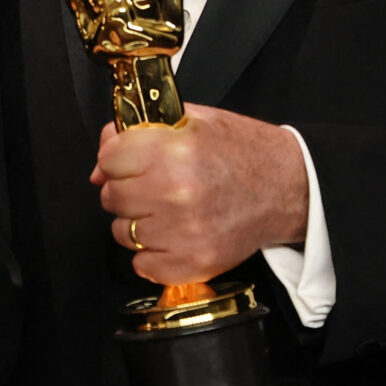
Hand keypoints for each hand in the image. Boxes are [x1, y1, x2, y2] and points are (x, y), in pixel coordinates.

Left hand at [92, 104, 307, 285]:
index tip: (133, 159)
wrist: (288, 186)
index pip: (108, 160)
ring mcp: (184, 233)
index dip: (117, 158)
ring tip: (166, 209)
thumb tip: (98, 170)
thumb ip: (135, 133)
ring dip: (137, 222)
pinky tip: (172, 234)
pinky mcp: (195, 263)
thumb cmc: (240, 151)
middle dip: (126, 189)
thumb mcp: (189, 120)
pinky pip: (143, 265)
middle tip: (154, 184)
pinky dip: (152, 254)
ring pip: (122, 232)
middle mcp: (175, 194)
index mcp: (172, 152)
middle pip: (112, 196)